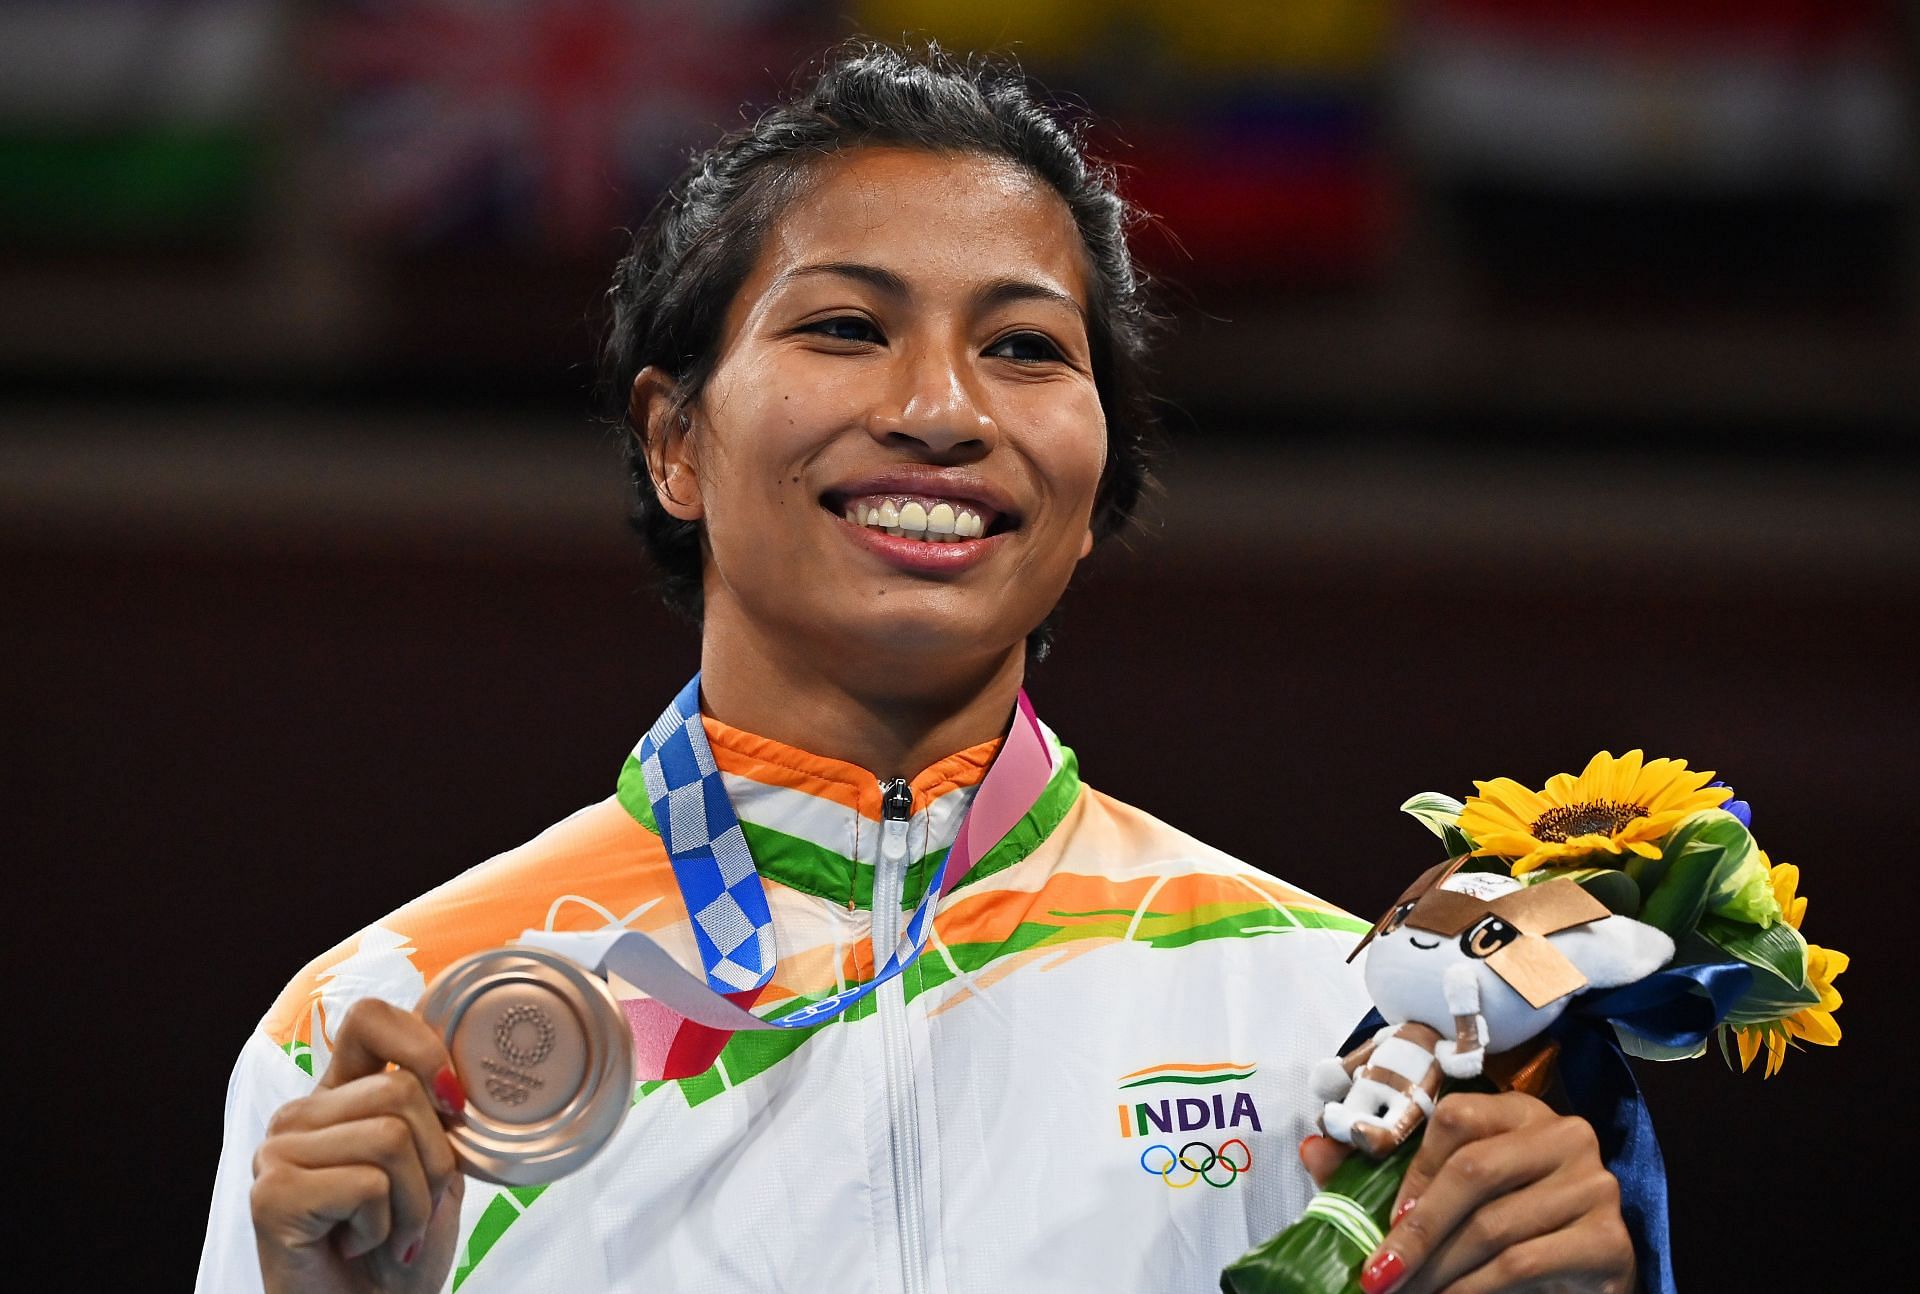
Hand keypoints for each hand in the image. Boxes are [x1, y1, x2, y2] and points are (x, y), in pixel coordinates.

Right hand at [250, 999, 467, 1292]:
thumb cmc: (401, 1249)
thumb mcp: (435, 1168)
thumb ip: (436, 1114)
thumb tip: (458, 1080)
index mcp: (338, 1095)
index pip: (370, 1019)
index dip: (423, 1047)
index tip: (454, 1101)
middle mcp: (300, 1114)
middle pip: (400, 1089)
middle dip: (436, 1160)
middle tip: (418, 1209)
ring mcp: (277, 1150)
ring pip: (390, 1136)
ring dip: (415, 1201)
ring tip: (393, 1233)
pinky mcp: (272, 1193)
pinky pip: (367, 1183)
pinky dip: (385, 1225)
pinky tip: (358, 1245)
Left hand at [1302, 1091, 1634, 1293]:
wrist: (1577, 1287)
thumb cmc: (1500, 1232)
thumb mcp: (1440, 1200)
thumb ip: (1379, 1175)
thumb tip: (1312, 1150)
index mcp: (1519, 1111)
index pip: (1457, 1117)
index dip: (1413, 1172)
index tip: (1385, 1223)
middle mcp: (1565, 1135)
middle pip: (1473, 1170)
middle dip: (1417, 1232)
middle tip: (1379, 1276)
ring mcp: (1594, 1184)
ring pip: (1495, 1225)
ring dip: (1439, 1270)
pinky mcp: (1611, 1239)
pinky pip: (1525, 1263)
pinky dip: (1475, 1291)